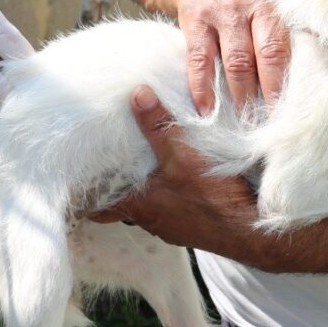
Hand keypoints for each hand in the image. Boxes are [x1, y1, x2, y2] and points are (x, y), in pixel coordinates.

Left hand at [91, 86, 268, 264]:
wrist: (255, 232)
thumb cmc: (214, 199)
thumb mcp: (185, 156)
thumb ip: (160, 127)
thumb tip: (136, 94)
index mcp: (140, 206)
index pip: (98, 208)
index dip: (84, 196)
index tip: (72, 183)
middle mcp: (152, 220)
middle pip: (124, 202)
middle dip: (116, 184)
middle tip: (106, 160)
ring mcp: (174, 225)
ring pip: (150, 204)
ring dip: (146, 187)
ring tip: (140, 161)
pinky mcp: (196, 223)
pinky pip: (174, 205)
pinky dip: (170, 191)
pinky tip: (179, 174)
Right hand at [174, 0, 289, 113]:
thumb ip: (307, 28)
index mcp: (277, 5)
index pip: (291, 46)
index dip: (295, 79)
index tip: (299, 109)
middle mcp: (253, 5)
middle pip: (267, 56)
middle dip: (272, 93)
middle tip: (274, 124)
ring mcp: (222, 14)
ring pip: (236, 62)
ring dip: (241, 95)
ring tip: (245, 121)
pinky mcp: (196, 21)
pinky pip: (200, 60)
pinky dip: (203, 88)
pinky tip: (207, 109)